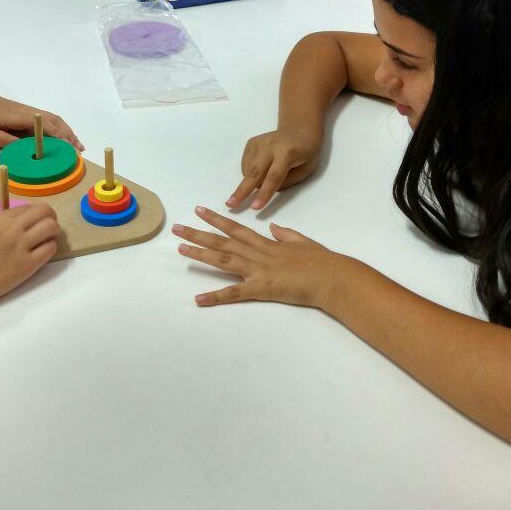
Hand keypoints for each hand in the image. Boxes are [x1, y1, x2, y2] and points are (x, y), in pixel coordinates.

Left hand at [0, 91, 82, 150]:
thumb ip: (6, 141)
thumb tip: (26, 151)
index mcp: (21, 118)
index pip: (45, 126)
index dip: (58, 137)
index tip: (68, 148)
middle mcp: (31, 113)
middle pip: (56, 123)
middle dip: (69, 137)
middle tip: (78, 152)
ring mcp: (33, 112)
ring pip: (56, 121)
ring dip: (69, 132)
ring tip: (78, 146)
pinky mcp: (32, 114)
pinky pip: (52, 121)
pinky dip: (63, 129)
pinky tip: (67, 137)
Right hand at [0, 204, 60, 310]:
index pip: (26, 207)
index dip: (32, 212)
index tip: (31, 219)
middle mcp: (14, 229)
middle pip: (44, 212)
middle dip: (49, 216)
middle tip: (47, 224)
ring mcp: (22, 247)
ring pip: (51, 228)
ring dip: (53, 231)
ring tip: (48, 238)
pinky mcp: (28, 265)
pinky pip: (49, 250)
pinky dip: (50, 247)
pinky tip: (43, 252)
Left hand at [175, 206, 343, 308]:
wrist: (333, 277)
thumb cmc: (322, 262)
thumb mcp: (303, 242)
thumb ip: (286, 235)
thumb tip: (274, 228)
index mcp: (267, 243)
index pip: (236, 228)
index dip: (217, 219)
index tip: (200, 210)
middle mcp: (257, 253)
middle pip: (222, 242)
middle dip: (198, 233)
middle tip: (177, 228)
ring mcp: (258, 270)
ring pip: (223, 260)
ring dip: (200, 254)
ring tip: (180, 249)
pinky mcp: (261, 288)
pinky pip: (234, 293)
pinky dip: (215, 297)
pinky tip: (198, 299)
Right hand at [227, 124, 322, 209]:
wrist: (300, 129)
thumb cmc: (307, 153)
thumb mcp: (306, 170)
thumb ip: (286, 182)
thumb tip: (263, 189)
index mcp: (287, 153)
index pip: (274, 177)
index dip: (265, 193)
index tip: (254, 207)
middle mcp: (270, 146)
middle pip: (254, 172)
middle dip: (242, 191)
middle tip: (230, 205)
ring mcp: (258, 143)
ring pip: (248, 170)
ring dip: (250, 183)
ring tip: (262, 181)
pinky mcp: (251, 143)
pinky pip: (245, 164)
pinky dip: (249, 173)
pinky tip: (260, 170)